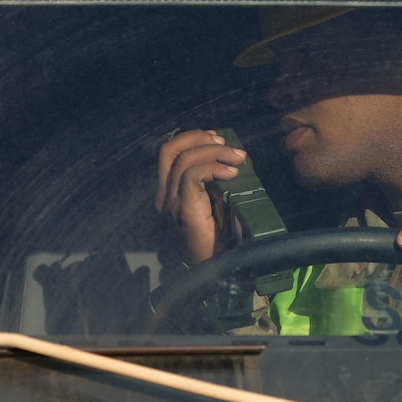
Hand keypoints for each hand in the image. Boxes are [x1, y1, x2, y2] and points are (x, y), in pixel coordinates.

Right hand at [155, 129, 246, 263]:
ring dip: (214, 151)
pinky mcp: (183, 208)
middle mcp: (164, 194)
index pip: (169, 151)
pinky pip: (193, 175)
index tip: (218, 138)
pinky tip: (231, 173)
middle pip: (169, 149)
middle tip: (225, 141)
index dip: (192, 138)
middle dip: (198, 137)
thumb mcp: (217, 197)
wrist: (221, 264)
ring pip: (184, 159)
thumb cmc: (223, 234)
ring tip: (237, 157)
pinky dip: (214, 167)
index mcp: (169, 190)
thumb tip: (228, 153)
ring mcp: (171, 202)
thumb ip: (213, 177)